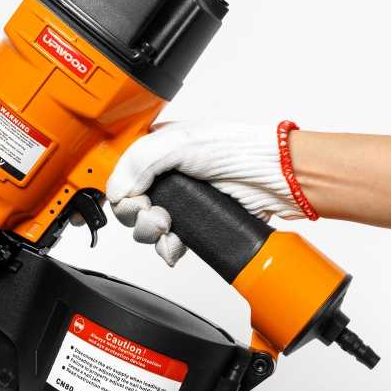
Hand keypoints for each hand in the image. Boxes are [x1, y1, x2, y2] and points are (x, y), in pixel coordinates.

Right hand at [106, 121, 303, 265]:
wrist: (275, 177)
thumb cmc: (238, 149)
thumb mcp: (179, 143)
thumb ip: (139, 162)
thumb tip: (116, 191)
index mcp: (156, 150)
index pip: (120, 176)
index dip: (120, 193)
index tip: (133, 201)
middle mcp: (165, 175)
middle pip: (129, 205)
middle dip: (137, 215)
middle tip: (157, 214)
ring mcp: (179, 201)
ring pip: (145, 227)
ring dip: (151, 233)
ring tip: (168, 227)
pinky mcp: (194, 223)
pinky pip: (166, 242)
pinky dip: (166, 247)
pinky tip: (175, 243)